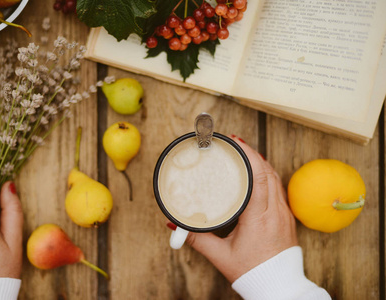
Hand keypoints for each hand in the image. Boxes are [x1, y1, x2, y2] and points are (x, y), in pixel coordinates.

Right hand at [183, 136, 297, 282]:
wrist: (278, 287)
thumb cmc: (252, 272)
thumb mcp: (220, 255)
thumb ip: (197, 239)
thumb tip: (175, 226)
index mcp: (259, 217)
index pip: (258, 178)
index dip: (248, 156)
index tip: (236, 143)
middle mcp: (275, 211)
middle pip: (268, 172)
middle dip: (252, 153)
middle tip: (235, 143)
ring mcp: (284, 213)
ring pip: (275, 178)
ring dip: (261, 163)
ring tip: (245, 154)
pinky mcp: (286, 217)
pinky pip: (278, 188)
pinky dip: (268, 175)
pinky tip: (258, 173)